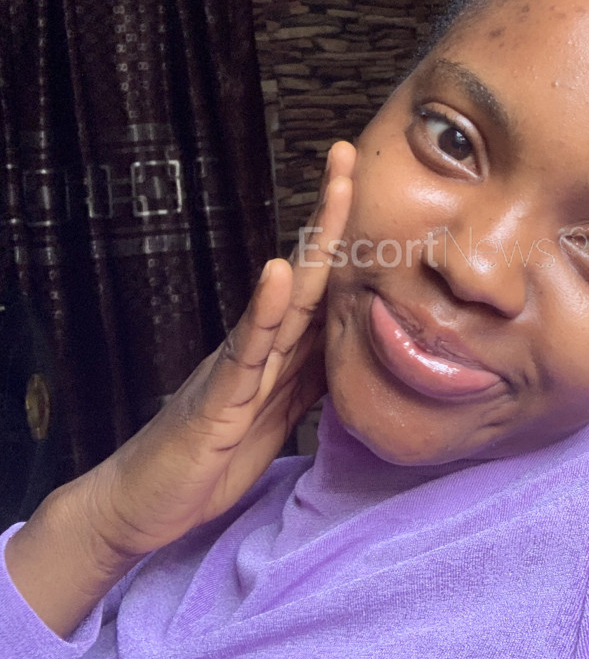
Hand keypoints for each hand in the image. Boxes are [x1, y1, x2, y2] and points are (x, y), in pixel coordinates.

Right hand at [6, 141, 354, 635]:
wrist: (144, 504)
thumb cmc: (210, 457)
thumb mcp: (280, 417)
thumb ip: (312, 379)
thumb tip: (358, 350)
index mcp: (281, 353)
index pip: (322, 290)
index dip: (349, 244)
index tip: (373, 195)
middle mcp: (261, 347)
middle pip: (307, 274)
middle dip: (332, 216)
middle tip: (349, 155)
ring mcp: (238, 366)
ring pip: (285, 296)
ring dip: (312, 241)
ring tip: (333, 187)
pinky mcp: (218, 397)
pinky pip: (246, 349)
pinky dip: (265, 309)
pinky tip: (281, 271)